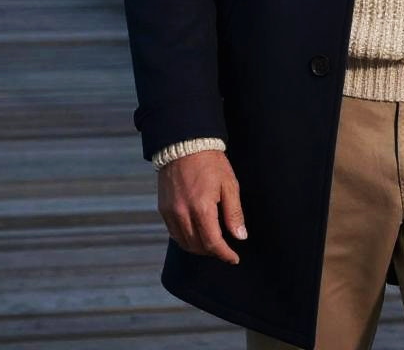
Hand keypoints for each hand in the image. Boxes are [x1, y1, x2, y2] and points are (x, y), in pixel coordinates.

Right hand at [157, 149, 246, 263]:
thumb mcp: (229, 184)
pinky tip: (196, 234)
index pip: (213, 243)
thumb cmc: (211, 162)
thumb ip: (234, 213)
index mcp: (202, 208)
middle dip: (213, 252)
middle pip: (198, 246)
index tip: (234, 258)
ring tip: (212, 244)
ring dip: (199, 248)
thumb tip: (240, 237)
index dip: (225, 254)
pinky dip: (186, 239)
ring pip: (185, 243)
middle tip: (225, 249)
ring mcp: (170, 212)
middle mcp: (183, 214)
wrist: (185, 144)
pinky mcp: (163, 209)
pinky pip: (174, 233)